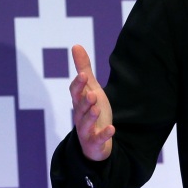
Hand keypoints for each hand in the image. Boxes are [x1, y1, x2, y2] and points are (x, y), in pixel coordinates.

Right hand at [69, 44, 114, 160]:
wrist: (94, 141)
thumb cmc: (91, 110)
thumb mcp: (90, 88)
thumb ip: (83, 69)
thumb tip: (76, 45)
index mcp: (79, 102)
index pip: (75, 92)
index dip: (78, 84)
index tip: (83, 74)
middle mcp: (80, 116)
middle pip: (79, 108)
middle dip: (84, 101)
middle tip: (92, 93)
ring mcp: (86, 130)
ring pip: (85, 123)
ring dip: (90, 116)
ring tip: (97, 108)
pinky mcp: (95, 142)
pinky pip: (98, 139)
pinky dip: (104, 135)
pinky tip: (112, 129)